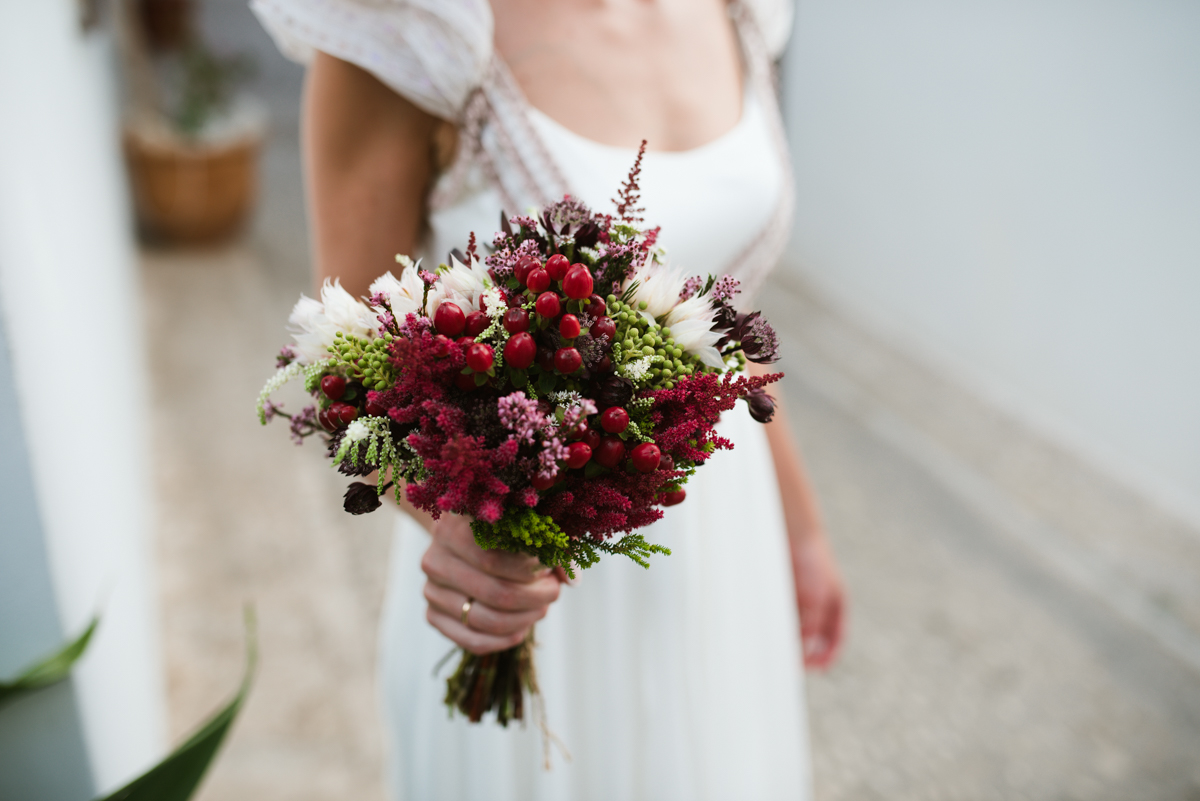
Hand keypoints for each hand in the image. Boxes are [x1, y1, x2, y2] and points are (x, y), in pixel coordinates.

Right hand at [421, 514, 561, 654]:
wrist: (461, 537)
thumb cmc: (503, 527)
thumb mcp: (527, 523)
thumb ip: (553, 544)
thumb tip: (573, 580)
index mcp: (455, 525)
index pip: (498, 557)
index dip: (533, 569)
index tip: (550, 568)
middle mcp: (435, 557)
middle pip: (496, 593)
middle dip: (536, 597)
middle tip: (554, 591)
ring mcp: (430, 589)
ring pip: (487, 620)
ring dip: (525, 618)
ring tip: (542, 606)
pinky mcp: (432, 615)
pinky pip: (474, 641)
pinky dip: (506, 639)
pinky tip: (523, 626)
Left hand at [790, 533, 845, 669]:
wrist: (793, 532)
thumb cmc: (811, 562)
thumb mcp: (815, 597)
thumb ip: (810, 624)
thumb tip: (802, 648)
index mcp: (837, 605)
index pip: (835, 639)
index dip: (828, 656)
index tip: (817, 668)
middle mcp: (820, 604)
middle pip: (815, 638)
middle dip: (807, 653)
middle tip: (794, 665)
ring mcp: (802, 599)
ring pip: (798, 630)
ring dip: (791, 642)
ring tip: (780, 651)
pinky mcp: (785, 594)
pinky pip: (783, 617)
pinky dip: (779, 627)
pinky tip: (770, 633)